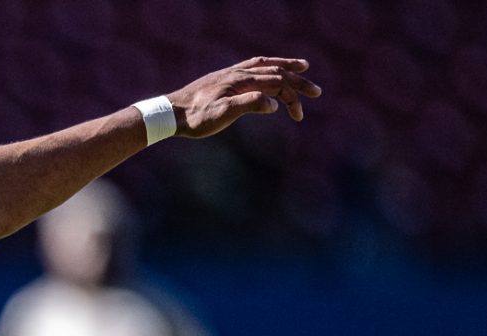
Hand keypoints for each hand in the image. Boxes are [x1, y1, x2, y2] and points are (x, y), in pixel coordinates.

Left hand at [169, 57, 319, 137]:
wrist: (169, 114)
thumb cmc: (194, 118)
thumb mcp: (222, 114)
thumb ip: (248, 105)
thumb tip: (274, 103)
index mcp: (241, 81)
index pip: (276, 83)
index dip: (292, 97)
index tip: (300, 116)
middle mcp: (238, 73)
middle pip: (275, 72)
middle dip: (297, 82)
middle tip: (316, 92)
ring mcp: (230, 74)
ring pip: (265, 65)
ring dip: (285, 67)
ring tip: (302, 67)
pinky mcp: (223, 78)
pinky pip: (251, 66)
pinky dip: (266, 66)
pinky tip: (269, 68)